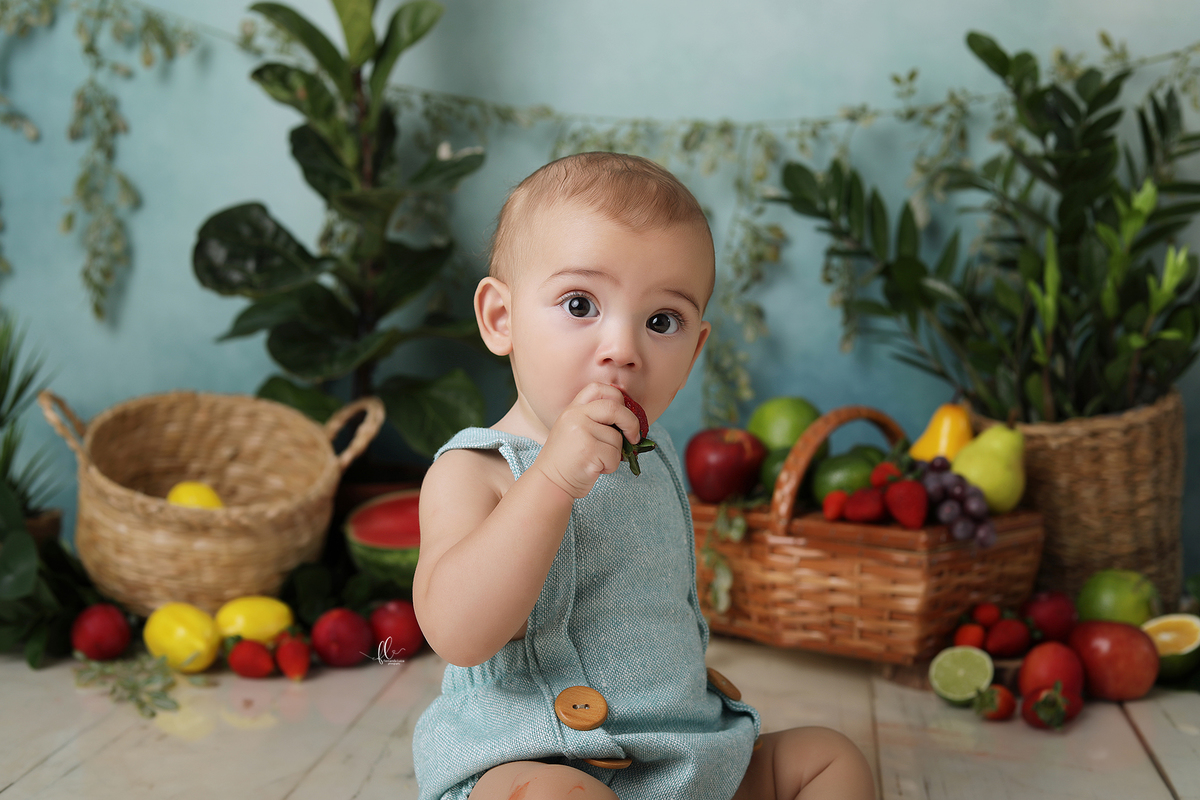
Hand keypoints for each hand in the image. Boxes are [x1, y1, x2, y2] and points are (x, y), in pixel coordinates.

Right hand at [533, 383, 640, 497]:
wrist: (550, 482)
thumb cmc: (568, 459)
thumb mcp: (574, 430)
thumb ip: (594, 420)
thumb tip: (629, 420)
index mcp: (573, 409)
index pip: (599, 388)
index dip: (618, 397)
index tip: (624, 413)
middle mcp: (575, 416)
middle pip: (614, 408)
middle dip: (631, 423)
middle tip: (634, 437)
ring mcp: (581, 432)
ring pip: (617, 438)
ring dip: (615, 454)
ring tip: (597, 460)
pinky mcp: (588, 450)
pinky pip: (614, 456)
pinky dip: (610, 466)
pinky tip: (595, 469)